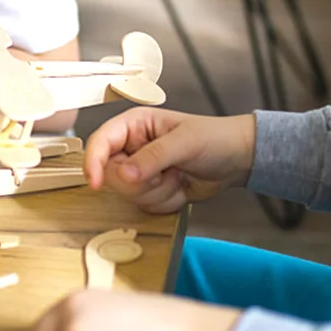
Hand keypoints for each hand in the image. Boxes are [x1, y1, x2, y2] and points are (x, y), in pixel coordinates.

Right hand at [84, 108, 256, 212]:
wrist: (238, 159)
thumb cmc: (215, 138)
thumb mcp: (185, 142)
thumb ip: (153, 157)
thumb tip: (125, 173)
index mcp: (132, 126)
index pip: (100, 143)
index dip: (93, 162)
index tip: (96, 183)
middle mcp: (130, 148)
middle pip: (111, 175)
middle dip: (142, 182)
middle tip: (167, 172)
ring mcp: (138, 170)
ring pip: (128, 194)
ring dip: (157, 192)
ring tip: (178, 176)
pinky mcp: (149, 189)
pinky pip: (144, 205)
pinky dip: (165, 201)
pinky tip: (180, 186)